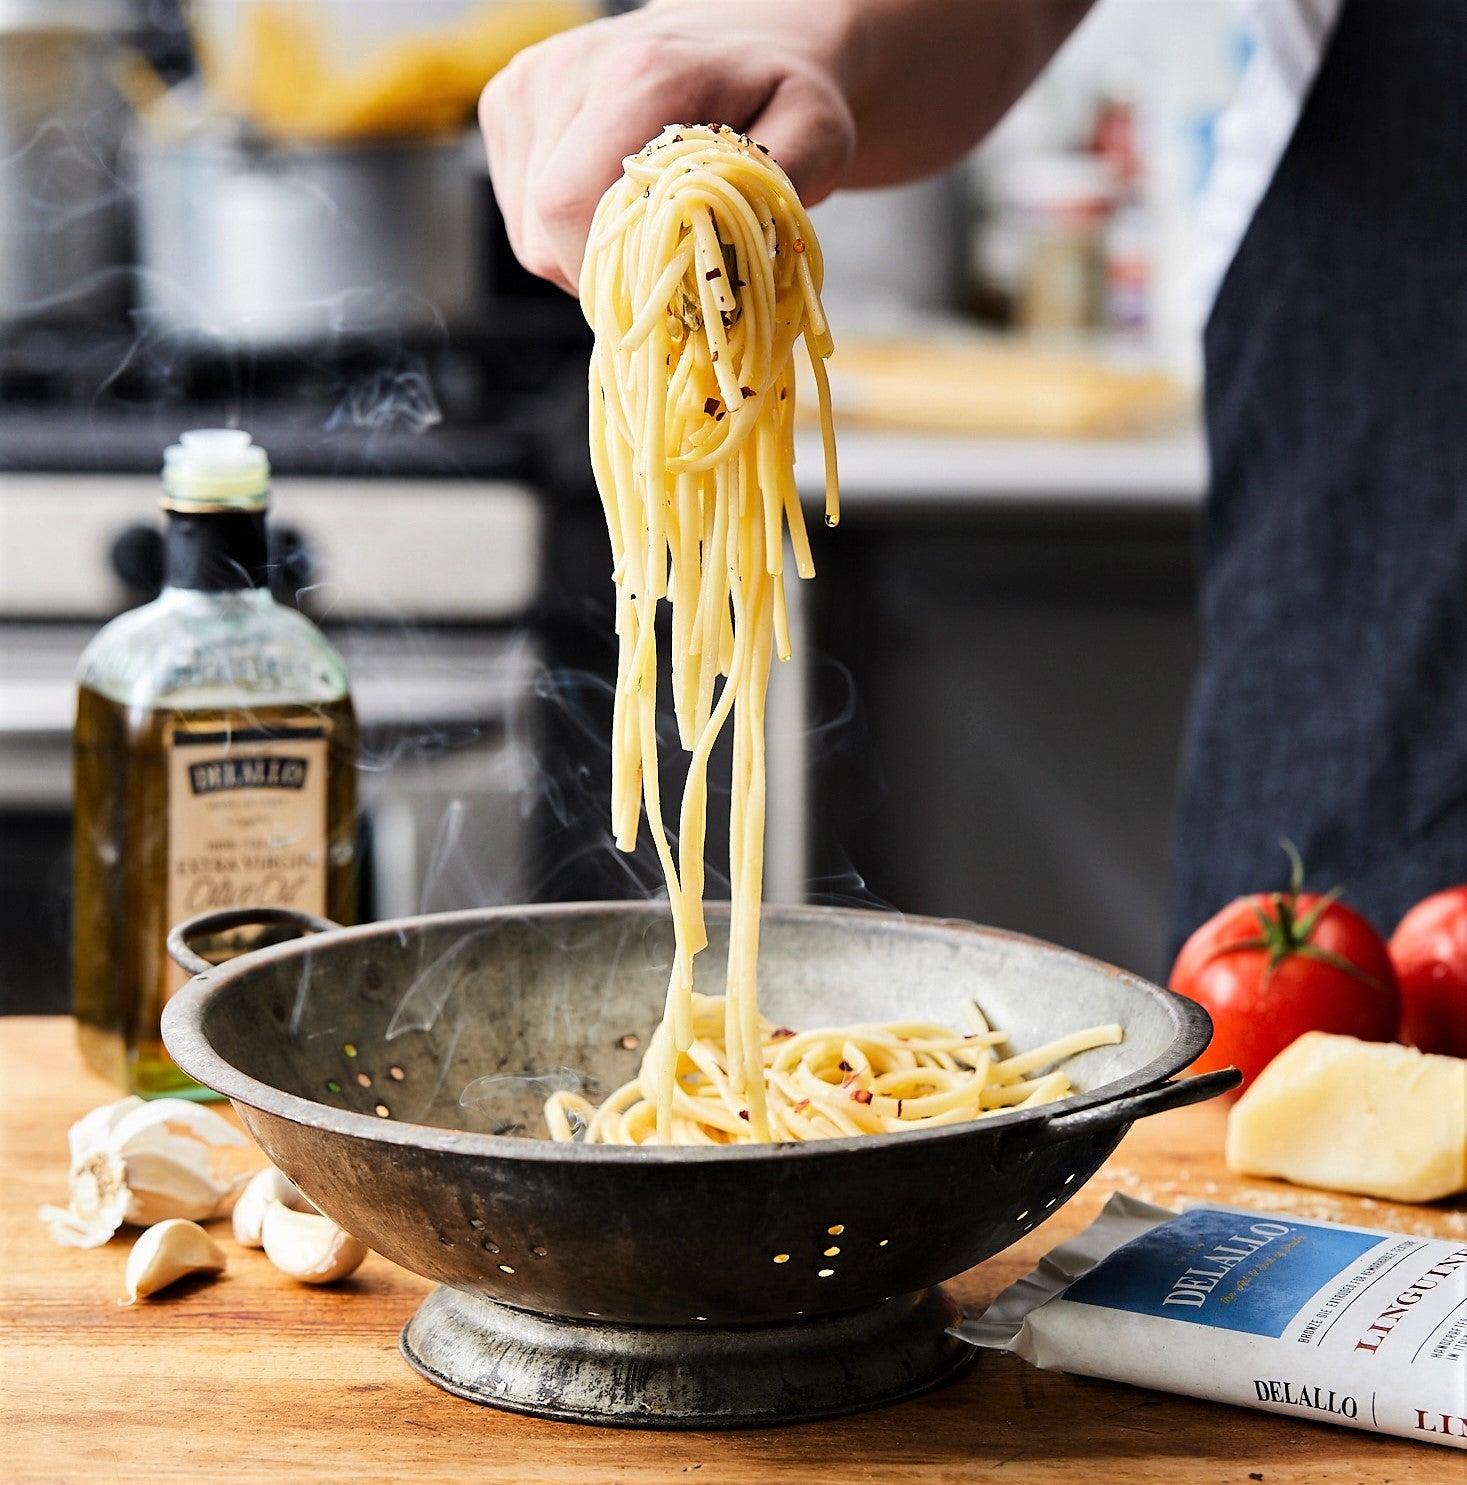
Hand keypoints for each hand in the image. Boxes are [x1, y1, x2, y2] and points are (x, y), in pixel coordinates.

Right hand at [479, 1, 858, 294]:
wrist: (745, 32)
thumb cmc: (781, 91)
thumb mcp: (816, 134)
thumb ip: (773, 194)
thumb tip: (724, 259)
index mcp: (639, 74)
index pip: (569, 207)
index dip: (610, 274)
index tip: (668, 290)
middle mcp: (566, 70)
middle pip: (541, 231)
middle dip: (604, 274)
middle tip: (666, 266)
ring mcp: (527, 84)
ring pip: (527, 232)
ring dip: (585, 255)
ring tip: (646, 225)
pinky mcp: (509, 103)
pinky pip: (520, 212)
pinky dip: (566, 233)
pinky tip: (615, 202)